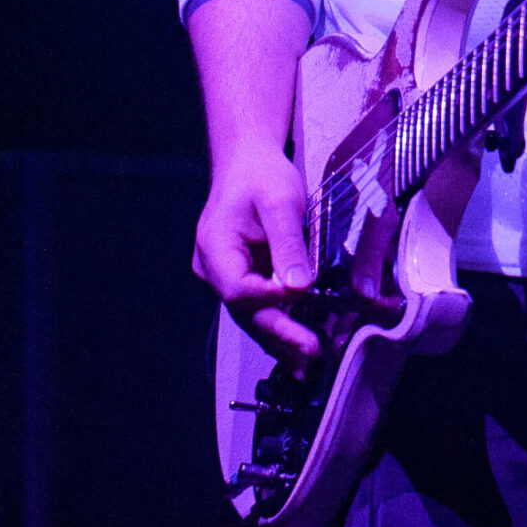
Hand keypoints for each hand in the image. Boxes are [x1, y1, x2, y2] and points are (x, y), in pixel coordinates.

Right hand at [190, 149, 321, 373]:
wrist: (248, 162)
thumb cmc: (262, 175)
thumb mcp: (280, 202)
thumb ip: (288, 244)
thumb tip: (299, 288)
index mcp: (215, 248)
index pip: (239, 288)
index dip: (268, 300)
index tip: (301, 301)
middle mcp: (214, 269)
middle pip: (245, 310)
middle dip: (279, 333)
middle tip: (311, 352)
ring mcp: (226, 276)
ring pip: (251, 315)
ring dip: (280, 339)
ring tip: (307, 365)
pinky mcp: (244, 278)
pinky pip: (259, 307)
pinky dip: (280, 326)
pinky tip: (298, 350)